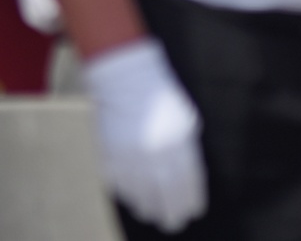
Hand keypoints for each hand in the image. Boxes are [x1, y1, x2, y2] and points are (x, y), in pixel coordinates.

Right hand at [82, 38, 206, 232]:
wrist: (125, 80)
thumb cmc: (160, 99)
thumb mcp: (185, 122)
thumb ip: (189, 154)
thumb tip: (188, 186)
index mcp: (178, 148)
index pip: (188, 191)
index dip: (191, 205)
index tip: (191, 210)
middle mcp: (154, 158)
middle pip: (166, 205)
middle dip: (171, 217)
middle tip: (171, 220)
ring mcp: (129, 160)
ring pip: (141, 201)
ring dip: (147, 205)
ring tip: (150, 203)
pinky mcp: (109, 159)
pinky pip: (120, 188)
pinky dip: (126, 190)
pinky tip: (132, 181)